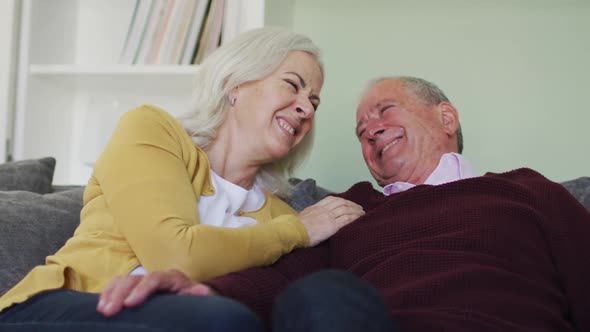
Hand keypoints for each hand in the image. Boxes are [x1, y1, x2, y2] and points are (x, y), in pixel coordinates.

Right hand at [97, 269, 214, 316]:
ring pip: (122, 280)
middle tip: (109, 311)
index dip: (141, 290)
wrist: (189, 296)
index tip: (130, 304)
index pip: (154, 279)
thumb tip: (203, 291)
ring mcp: (143, 280)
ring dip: (110, 294)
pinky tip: (101, 305)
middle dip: (119, 294)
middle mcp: (155, 276)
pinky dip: (107, 294)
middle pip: (134, 279)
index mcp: (171, 277)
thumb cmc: (192, 298)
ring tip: (102, 310)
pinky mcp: (134, 287)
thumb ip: (196, 294)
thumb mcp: (196, 296)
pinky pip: (117, 285)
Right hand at [298, 196, 364, 245]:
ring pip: (346, 210)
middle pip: (342, 203)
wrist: (294, 231)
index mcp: (317, 206)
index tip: (348, 203)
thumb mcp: (304, 215)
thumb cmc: (296, 227)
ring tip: (362, 213)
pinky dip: (354, 218)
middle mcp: (325, 209)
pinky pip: (347, 219)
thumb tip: (314, 216)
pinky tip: (359, 218)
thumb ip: (312, 213)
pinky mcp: (333, 226)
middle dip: (352, 205)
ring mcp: (329, 217)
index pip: (333, 199)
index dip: (343, 200)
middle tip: (359, 208)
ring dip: (356, 211)